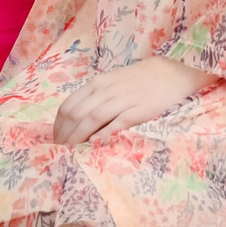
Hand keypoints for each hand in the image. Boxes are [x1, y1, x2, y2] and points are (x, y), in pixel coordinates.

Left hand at [52, 57, 206, 144]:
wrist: (170, 74)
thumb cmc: (138, 82)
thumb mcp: (111, 85)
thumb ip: (94, 99)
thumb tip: (74, 121)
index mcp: (96, 85)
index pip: (68, 106)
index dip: (58, 126)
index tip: (54, 140)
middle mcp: (106, 91)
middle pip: (76, 114)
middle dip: (65, 135)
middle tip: (59, 151)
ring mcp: (123, 100)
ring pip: (92, 118)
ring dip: (78, 137)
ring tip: (71, 152)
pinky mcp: (140, 110)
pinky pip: (118, 122)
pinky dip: (104, 134)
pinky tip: (95, 144)